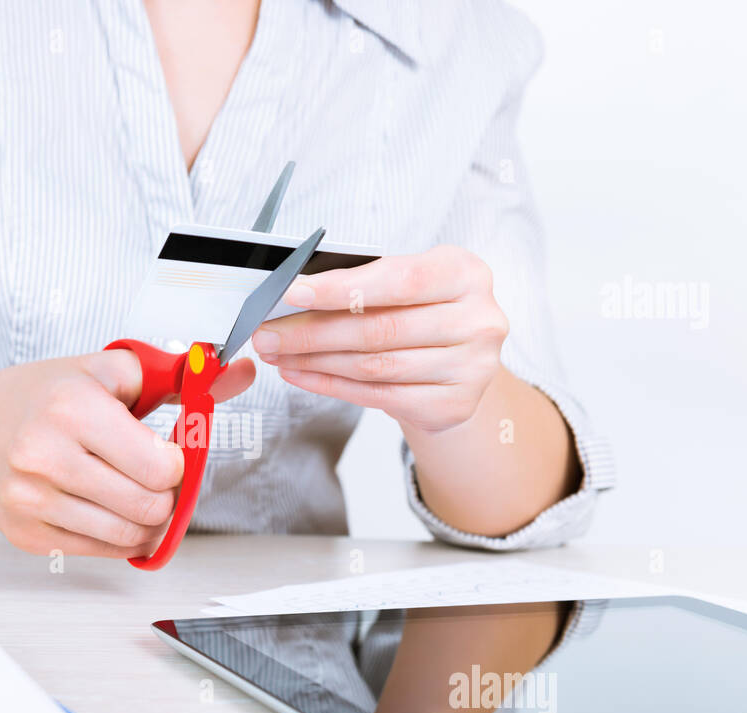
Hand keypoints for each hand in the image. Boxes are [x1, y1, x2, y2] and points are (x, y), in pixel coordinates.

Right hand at [0, 351, 253, 557]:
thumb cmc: (41, 396)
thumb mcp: (107, 372)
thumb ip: (179, 377)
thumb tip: (240, 372)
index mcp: (70, 407)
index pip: (160, 465)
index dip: (176, 463)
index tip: (166, 451)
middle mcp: (44, 455)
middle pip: (149, 506)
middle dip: (166, 494)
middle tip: (154, 476)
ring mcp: (32, 500)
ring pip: (129, 535)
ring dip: (147, 519)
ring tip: (134, 492)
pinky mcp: (28, 535)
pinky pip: (103, 552)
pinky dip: (121, 536)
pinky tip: (110, 508)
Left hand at [250, 245, 507, 432]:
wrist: (460, 360)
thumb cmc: (424, 310)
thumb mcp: (407, 281)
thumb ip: (364, 281)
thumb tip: (297, 292)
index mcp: (466, 273)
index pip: (398, 280)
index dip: (341, 289)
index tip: (292, 293)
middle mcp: (478, 320)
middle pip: (379, 329)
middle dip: (313, 332)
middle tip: (269, 333)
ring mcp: (471, 367)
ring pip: (374, 366)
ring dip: (315, 361)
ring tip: (278, 354)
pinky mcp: (454, 405)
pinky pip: (378, 396)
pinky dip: (332, 385)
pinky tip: (302, 375)